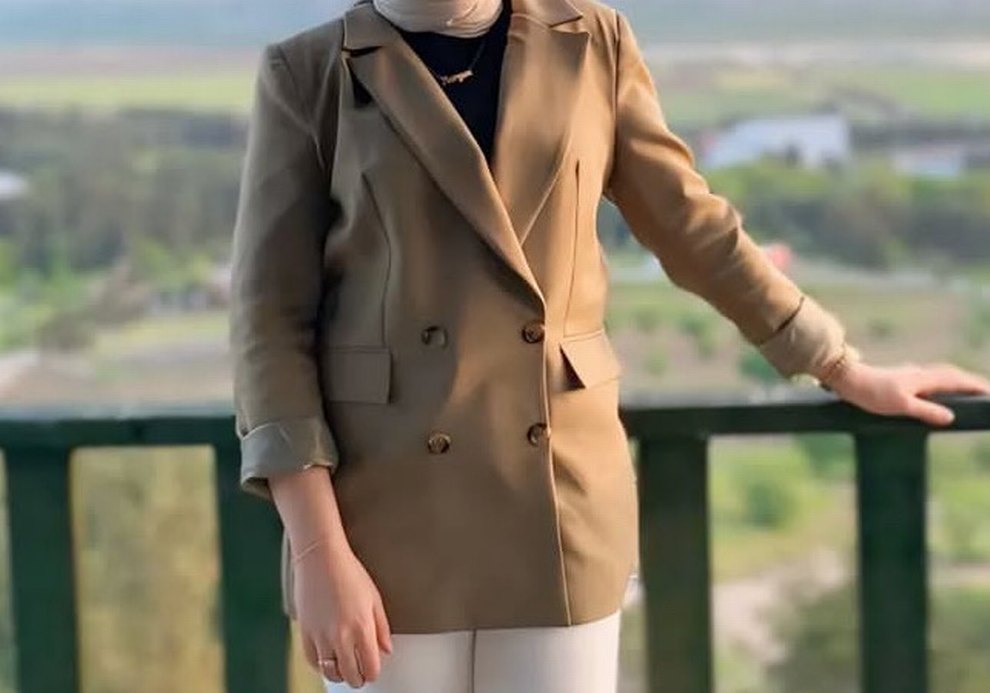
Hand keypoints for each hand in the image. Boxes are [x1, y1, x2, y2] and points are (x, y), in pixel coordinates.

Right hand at [293, 537, 392, 687]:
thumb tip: (386, 648)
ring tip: (345, 668)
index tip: (373, 669)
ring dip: (340, 674)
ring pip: (331, 673)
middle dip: (358, 677)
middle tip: (361, 672)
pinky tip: (328, 659)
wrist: (320, 559)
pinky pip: (312, 661)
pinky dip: (321, 665)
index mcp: (362, 628)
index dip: (373, 672)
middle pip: (351, 675)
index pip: (371, 667)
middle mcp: (341, 636)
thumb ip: (382, 627)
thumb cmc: (347, 572)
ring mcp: (321, 636)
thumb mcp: (374, 598)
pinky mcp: (305, 633)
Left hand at [827, 360, 989, 425]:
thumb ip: (926, 411)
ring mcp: (909, 375)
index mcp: (924, 378)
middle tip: (984, 390)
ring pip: (940, 375)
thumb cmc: (872, 393)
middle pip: (951, 375)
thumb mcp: (901, 406)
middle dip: (969, 382)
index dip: (975, 386)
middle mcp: (920, 373)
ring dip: (955, 381)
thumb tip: (951, 417)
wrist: (847, 379)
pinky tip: (934, 390)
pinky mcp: (900, 378)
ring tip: (966, 390)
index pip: (957, 381)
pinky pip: (928, 378)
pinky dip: (940, 383)